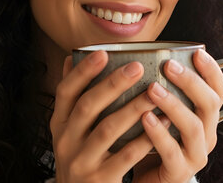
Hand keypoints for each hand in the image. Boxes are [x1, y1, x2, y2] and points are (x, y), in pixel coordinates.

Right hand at [50, 51, 168, 181]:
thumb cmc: (82, 157)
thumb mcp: (70, 130)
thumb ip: (73, 99)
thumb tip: (72, 58)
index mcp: (60, 124)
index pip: (65, 92)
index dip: (82, 72)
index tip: (102, 52)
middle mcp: (66, 142)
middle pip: (87, 107)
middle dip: (112, 84)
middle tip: (137, 66)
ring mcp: (82, 162)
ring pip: (108, 129)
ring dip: (133, 108)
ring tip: (155, 92)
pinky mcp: (100, 180)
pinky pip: (126, 156)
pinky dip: (145, 137)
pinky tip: (162, 123)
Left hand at [132, 49, 222, 182]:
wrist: (144, 180)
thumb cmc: (150, 139)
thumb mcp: (162, 111)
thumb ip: (163, 87)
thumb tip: (149, 51)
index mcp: (206, 117)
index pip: (220, 90)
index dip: (212, 71)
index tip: (197, 53)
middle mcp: (208, 135)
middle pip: (210, 104)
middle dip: (191, 82)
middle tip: (168, 65)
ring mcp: (196, 156)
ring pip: (194, 127)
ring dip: (174, 105)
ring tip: (152, 89)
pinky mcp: (180, 173)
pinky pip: (172, 153)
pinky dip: (159, 134)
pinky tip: (145, 118)